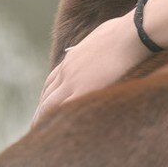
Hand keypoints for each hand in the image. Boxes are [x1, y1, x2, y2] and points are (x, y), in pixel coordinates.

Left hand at [31, 14, 152, 125]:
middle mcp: (68, 71)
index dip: (47, 95)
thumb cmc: (124, 33)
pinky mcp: (84, 91)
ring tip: (38, 134)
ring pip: (50, 105)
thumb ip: (92, 47)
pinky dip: (59, 121)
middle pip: (47, 96)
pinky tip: (57, 133)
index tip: (44, 106)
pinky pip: (66, 110)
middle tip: (36, 126)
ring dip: (43, 119)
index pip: (51, 81)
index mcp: (71, 59)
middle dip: (40, 111)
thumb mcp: (100, 37)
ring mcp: (74, 82)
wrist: (132, 34)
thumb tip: (92, 46)